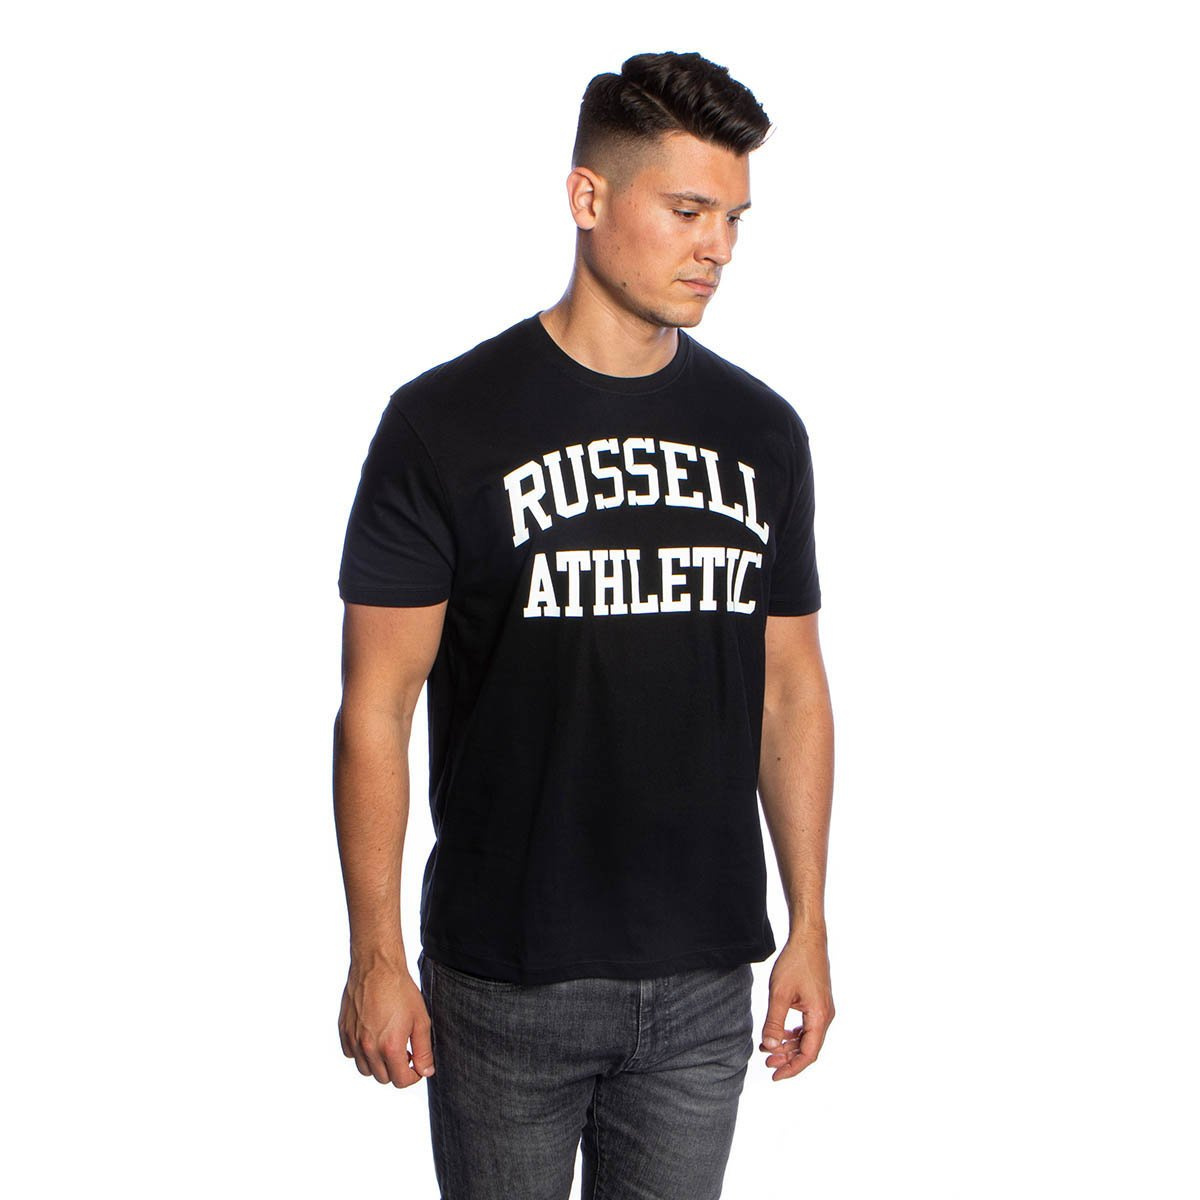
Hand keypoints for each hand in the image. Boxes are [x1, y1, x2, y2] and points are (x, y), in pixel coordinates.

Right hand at [338, 949, 434, 1086]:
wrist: (377, 967)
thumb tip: (426, 1072)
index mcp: (390, 1047)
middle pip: (383, 1078)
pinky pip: (351, 1054)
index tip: (417, 1065)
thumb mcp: (421, 1020)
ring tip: (389, 1045)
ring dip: (378, 1064)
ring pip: (366, 1069)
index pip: (401, 1081)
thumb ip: (424, 1050)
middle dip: (397, 1069)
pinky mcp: (344, 1031)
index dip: (413, 1076)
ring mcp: (354, 1040)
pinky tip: (373, 1036)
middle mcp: (369, 1048)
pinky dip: (361, 1052)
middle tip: (405, 1052)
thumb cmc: (401, 990)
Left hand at [759, 930, 834, 1080]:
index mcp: (820, 1017)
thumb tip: (770, 1047)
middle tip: (766, 1062)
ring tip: (768, 1049)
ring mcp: (823, 1009)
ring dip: (789, 1046)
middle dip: (787, 1058)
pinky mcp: (818, 1002)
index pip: (809, 1054)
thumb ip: (775, 1022)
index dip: (792, 1068)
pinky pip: (808, 1026)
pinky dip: (794, 1034)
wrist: (808, 939)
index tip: (775, 1076)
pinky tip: (780, 1034)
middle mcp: (826, 1016)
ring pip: (808, 1038)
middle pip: (808, 1048)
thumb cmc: (795, 963)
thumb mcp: (780, 994)